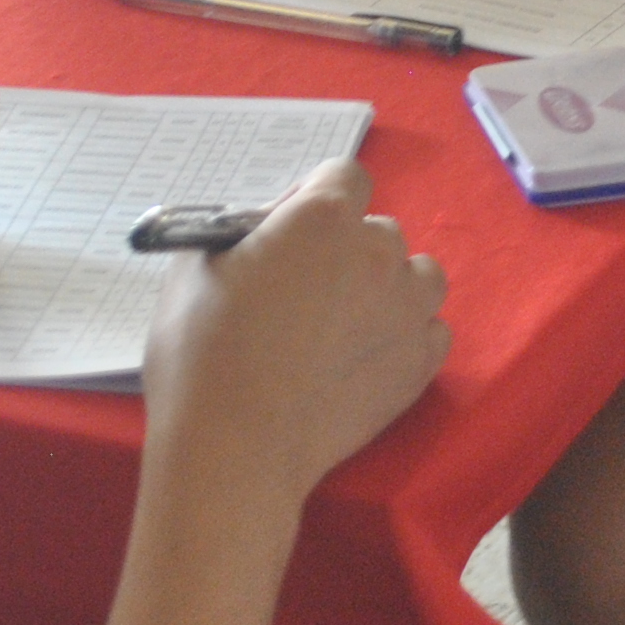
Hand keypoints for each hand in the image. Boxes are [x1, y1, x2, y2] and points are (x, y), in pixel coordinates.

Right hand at [141, 158, 449, 500]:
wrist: (234, 449)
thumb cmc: (201, 354)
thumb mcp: (194, 269)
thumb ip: (239, 235)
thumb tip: (264, 235)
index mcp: (323, 217)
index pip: (344, 174)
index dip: (314, 199)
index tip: (289, 233)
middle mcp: (378, 252)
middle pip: (378, 229)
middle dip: (346, 248)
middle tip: (304, 291)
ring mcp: (408, 310)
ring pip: (418, 275)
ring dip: (389, 286)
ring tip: (346, 323)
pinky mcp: (421, 365)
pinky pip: (431, 330)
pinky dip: (405, 336)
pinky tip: (366, 357)